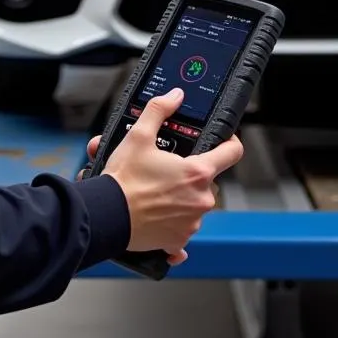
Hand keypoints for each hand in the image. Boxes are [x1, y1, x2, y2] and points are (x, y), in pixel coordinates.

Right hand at [83, 88, 242, 263]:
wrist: (106, 215)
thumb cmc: (123, 180)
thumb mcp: (139, 136)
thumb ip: (159, 110)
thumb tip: (174, 96)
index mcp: (197, 173)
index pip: (232, 152)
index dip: (230, 142)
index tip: (224, 140)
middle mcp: (201, 200)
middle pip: (206, 180)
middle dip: (189, 173)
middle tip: (167, 169)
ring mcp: (192, 222)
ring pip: (194, 203)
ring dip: (180, 197)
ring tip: (155, 191)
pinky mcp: (178, 240)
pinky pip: (182, 229)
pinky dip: (172, 223)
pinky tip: (156, 216)